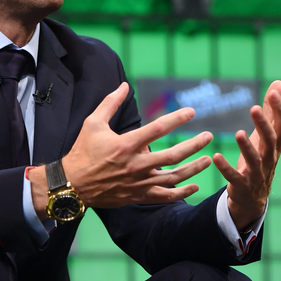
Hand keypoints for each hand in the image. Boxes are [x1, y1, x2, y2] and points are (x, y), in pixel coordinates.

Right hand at [29, 81, 212, 213]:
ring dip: (193, 168)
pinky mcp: (138, 196)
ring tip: (207, 159)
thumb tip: (125, 84)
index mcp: (126, 144)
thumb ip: (111, 103)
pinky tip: (195, 186)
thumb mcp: (93, 123)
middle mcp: (136, 165)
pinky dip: (182, 193)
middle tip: (208, 136)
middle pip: (174, 155)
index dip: (178, 118)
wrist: (72, 185)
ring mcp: (139, 183)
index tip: (192, 112)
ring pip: (174, 177)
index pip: (159, 128)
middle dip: (194, 145)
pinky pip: (165, 196)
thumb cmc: (82, 151)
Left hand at [212, 80, 280, 231]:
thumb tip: (278, 83)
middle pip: (271, 141)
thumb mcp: (265, 136)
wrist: (254, 197)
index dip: (279, 109)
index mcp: (275, 145)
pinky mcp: (242, 185)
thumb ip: (271, 111)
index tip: (273, 92)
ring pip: (255, 160)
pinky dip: (225, 168)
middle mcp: (269, 158)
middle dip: (264, 125)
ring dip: (247, 147)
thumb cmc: (260, 159)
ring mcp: (257, 173)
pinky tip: (216, 157)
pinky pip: (234, 177)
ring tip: (238, 133)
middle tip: (254, 108)